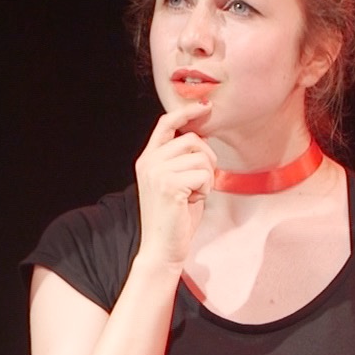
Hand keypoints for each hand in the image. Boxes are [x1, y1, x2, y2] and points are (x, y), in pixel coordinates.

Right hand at [133, 103, 215, 268]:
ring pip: (201, 157)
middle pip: (192, 139)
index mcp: (148, 159)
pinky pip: (204, 174)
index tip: (205, 107)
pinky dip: (206, 189)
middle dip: (206, 158)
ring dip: (206, 177)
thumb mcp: (177, 181)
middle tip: (200, 183)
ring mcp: (157, 172)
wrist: (163, 248)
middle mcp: (149, 162)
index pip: (166, 124)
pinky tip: (193, 201)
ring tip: (194, 194)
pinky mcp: (169, 184)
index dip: (186, 112)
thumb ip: (182, 159)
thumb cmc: (175, 217)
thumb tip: (201, 136)